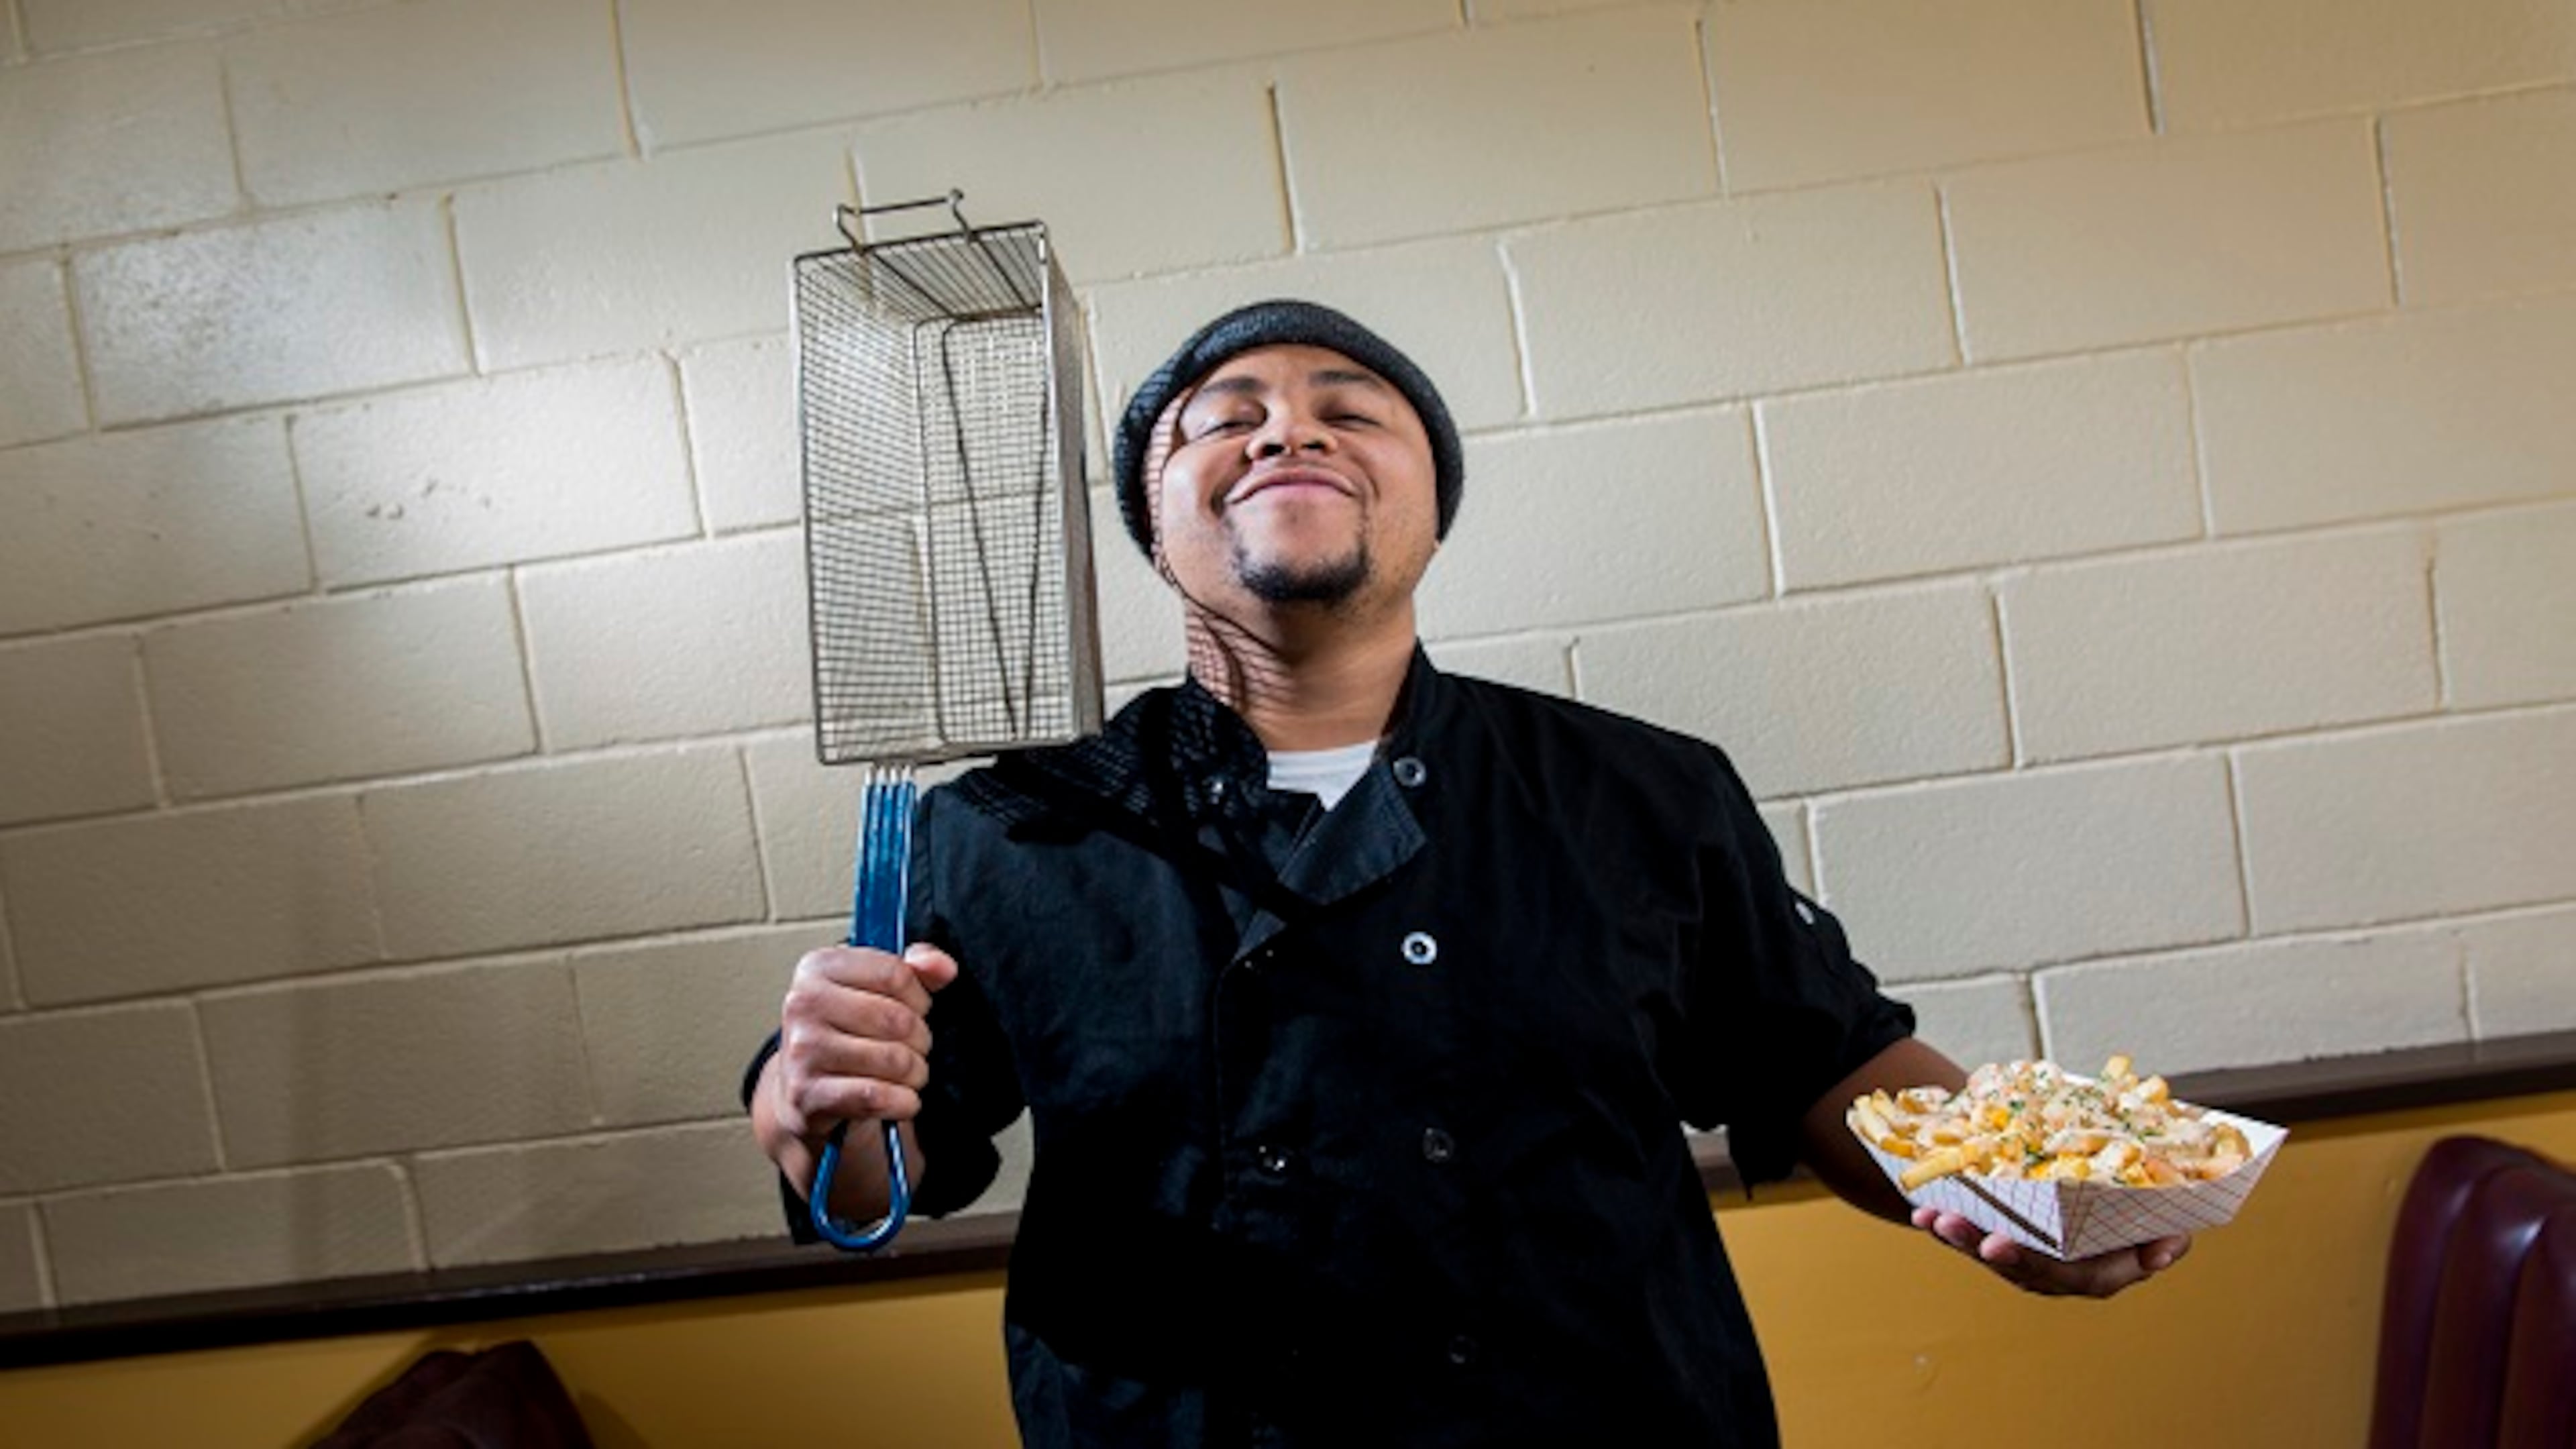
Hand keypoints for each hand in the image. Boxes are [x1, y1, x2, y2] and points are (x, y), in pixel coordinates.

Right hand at [769, 943, 958, 1143]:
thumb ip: (916, 969)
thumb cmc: (843, 1032)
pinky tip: (900, 1098)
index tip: (916, 1009)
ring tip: (905, 1073)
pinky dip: (902, 1102)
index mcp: (819, 967)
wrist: (802, 1086)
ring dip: (915, 1073)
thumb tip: (943, 967)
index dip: (919, 997)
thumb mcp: (876, 988)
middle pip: (899, 1020)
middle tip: (912, 1047)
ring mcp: (804, 1049)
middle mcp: (804, 1004)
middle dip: (920, 1039)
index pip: (895, 974)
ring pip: (894, 1060)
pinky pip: (877, 1096)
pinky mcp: (807, 1093)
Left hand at [1911, 1207, 2189, 1297]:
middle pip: (2014, 1264)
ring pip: (1989, 1251)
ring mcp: (2029, 1258)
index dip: (2027, 1261)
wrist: (2114, 1194)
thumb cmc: (2141, 1214)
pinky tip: (1923, 1212)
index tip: (1997, 1243)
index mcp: (2094, 1274)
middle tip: (1954, 1226)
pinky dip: (1948, 1225)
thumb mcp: (2165, 1228)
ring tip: (1934, 1217)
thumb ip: (2166, 1242)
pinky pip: (1975, 1235)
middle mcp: (2056, 1273)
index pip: (2060, 1274)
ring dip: (1959, 1235)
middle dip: (1981, 1246)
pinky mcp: (2006, 1239)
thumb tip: (2162, 1252)